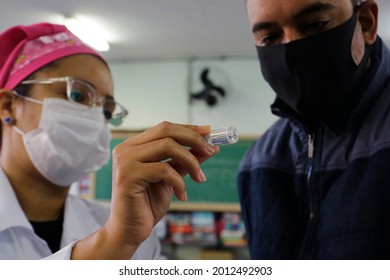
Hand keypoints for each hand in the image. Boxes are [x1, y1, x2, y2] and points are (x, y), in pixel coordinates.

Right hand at [71, 122, 218, 258]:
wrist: (129, 231)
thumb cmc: (148, 204)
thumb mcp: (172, 178)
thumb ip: (186, 161)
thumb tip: (210, 147)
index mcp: (134, 146)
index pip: (165, 128)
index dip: (189, 128)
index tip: (210, 132)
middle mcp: (126, 148)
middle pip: (166, 130)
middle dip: (193, 139)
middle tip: (211, 150)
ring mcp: (125, 160)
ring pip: (167, 146)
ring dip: (191, 161)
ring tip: (200, 178)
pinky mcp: (128, 175)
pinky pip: (163, 169)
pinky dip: (179, 181)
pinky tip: (182, 195)